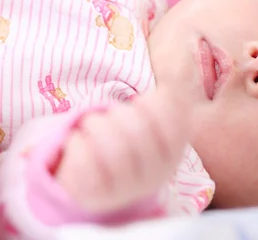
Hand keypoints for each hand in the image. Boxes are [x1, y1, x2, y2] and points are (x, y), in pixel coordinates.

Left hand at [56, 89, 190, 213]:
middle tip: (111, 114)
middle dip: (119, 114)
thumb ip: (169, 97)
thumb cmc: (131, 145)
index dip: (154, 106)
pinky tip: (78, 141)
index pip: (174, 127)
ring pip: (112, 150)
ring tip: (91, 124)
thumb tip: (181, 60)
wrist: (103, 189)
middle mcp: (152, 178)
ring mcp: (123, 191)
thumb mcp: (155, 126)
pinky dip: (77, 143)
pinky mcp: (93, 196)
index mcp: (172, 157)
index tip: (139, 101)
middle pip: (139, 133)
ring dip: (96, 125)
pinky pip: (84, 163)